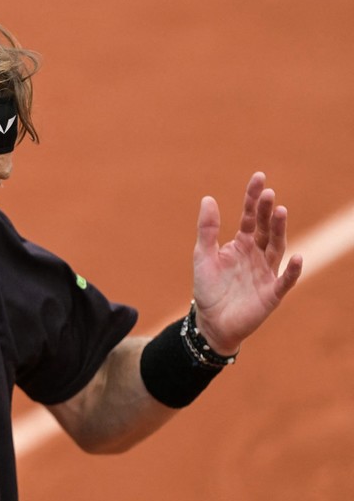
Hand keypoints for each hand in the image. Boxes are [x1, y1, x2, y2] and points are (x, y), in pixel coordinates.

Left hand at [192, 172, 303, 353]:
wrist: (211, 323)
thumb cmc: (208, 289)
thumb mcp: (203, 257)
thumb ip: (207, 230)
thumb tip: (208, 198)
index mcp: (241, 244)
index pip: (249, 217)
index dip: (253, 198)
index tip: (259, 178)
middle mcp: (257, 254)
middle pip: (264, 229)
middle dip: (266, 211)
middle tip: (268, 193)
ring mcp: (266, 272)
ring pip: (276, 248)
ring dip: (279, 230)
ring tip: (280, 211)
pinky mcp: (272, 293)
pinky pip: (285, 280)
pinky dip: (293, 270)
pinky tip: (298, 257)